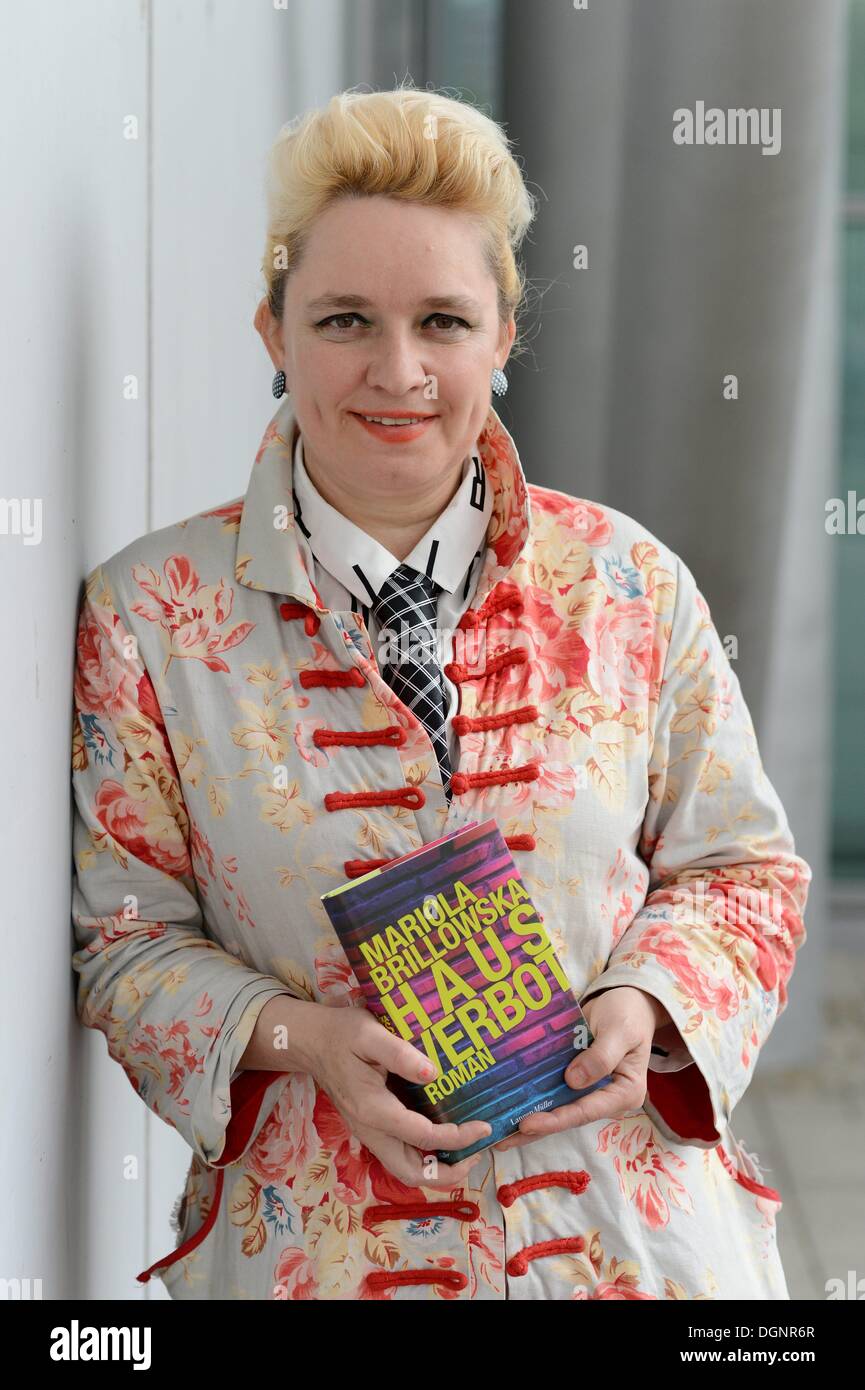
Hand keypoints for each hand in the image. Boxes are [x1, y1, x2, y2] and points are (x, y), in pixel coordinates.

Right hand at [308, 1005, 491, 1188]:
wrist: (312, 1042)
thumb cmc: (341, 1034)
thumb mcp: (368, 1033)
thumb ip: (400, 1054)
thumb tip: (433, 1074)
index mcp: (373, 1109)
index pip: (423, 1137)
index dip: (458, 1137)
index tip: (484, 1127)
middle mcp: (371, 1130)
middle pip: (412, 1173)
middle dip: (448, 1172)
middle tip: (478, 1153)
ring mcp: (370, 1133)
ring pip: (406, 1170)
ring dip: (437, 1170)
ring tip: (467, 1152)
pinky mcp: (372, 1129)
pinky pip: (402, 1155)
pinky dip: (426, 1158)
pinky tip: (445, 1139)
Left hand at [493, 986, 669, 1152]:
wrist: (627, 999)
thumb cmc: (628, 1014)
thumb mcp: (620, 1031)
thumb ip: (601, 1056)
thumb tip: (573, 1081)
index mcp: (624, 1093)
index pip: (585, 1111)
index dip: (555, 1120)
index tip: (527, 1124)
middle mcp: (605, 1098)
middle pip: (567, 1117)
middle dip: (535, 1130)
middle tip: (501, 1141)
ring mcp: (589, 1089)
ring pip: (557, 1107)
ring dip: (529, 1118)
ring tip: (498, 1135)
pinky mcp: (575, 1077)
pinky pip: (553, 1089)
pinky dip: (533, 1096)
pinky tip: (508, 1105)